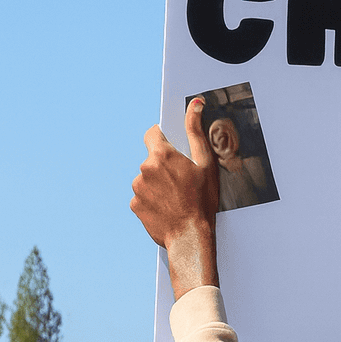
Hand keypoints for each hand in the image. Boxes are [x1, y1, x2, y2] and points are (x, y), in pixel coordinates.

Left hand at [131, 98, 220, 299]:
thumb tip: (195, 105)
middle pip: (152, 159)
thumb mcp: (206, 164)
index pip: (153, 134)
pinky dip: (153, 200)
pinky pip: (143, 197)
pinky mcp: (134, 205)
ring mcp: (137, 188)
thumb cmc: (202, 201)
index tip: (174, 151)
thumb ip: (196, 131)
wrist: (190, 236)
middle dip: (165, 167)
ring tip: (177, 198)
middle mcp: (144, 168)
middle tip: (184, 182)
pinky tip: (169, 208)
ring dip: (158, 184)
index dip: (164, 140)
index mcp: (161, 155)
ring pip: (147, 179)